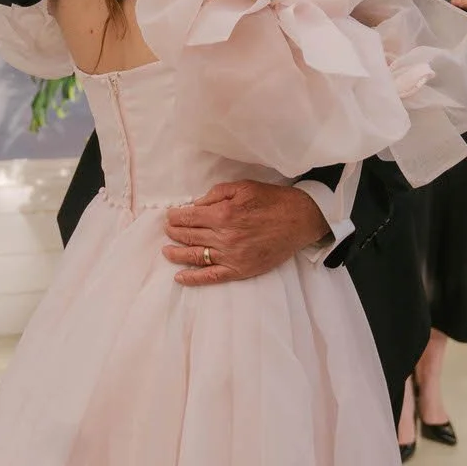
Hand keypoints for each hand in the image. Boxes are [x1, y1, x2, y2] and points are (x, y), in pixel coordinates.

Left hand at [163, 180, 330, 284]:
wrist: (300, 220)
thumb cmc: (273, 200)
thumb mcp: (243, 187)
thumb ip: (216, 194)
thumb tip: (196, 204)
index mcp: (223, 214)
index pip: (189, 217)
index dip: (176, 216)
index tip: (170, 216)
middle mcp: (224, 237)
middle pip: (189, 236)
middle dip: (175, 232)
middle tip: (168, 229)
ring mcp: (231, 256)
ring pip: (195, 256)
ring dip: (177, 254)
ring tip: (166, 251)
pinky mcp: (240, 270)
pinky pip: (211, 277)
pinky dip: (194, 278)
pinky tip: (180, 277)